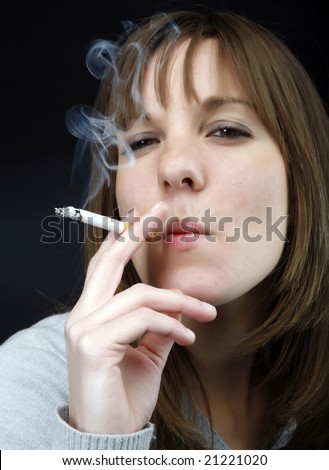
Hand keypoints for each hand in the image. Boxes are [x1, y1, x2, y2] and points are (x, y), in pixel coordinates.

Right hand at [65, 201, 216, 434]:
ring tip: (204, 314)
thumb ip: (158, 327)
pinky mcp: (93, 345)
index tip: (146, 216)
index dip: (124, 238)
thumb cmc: (124, 395)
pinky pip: (144, 320)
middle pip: (108, 262)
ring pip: (139, 296)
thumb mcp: (146, 355)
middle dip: (134, 232)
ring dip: (178, 303)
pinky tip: (188, 336)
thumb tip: (177, 307)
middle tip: (160, 211)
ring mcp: (83, 329)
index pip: (105, 267)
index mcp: (90, 315)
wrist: (110, 436)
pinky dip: (172, 324)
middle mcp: (80, 316)